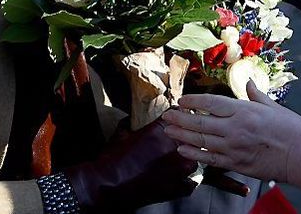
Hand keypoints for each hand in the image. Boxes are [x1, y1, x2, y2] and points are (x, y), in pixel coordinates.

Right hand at [63, 118, 197, 209]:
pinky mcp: (179, 186)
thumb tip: (131, 121)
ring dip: (184, 158)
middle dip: (181, 137)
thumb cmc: (112, 161)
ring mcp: (180, 167)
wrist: (108, 186)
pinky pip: (191, 181)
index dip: (175, 117)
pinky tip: (175, 179)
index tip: (174, 119)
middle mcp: (175, 147)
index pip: (179, 114)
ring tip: (171, 163)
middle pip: (189, 135)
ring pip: (192, 157)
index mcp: (162, 130)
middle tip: (170, 142)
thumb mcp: (121, 134)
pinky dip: (184, 180)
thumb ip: (131, 124)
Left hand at [162, 81, 300, 182]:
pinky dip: (193, 153)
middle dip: (180, 118)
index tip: (181, 100)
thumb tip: (248, 82)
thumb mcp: (273, 107)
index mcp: (244, 111)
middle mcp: (235, 128)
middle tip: (166, 115)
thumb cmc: (292, 129)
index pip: (211, 104)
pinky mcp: (235, 163)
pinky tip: (182, 149)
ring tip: (168, 130)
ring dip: (182, 135)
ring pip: (200, 140)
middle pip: (200, 122)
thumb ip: (256, 95)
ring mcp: (233, 147)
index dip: (193, 102)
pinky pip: (208, 158)